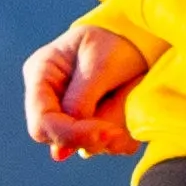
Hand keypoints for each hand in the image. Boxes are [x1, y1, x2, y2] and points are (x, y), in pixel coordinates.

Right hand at [23, 20, 150, 158]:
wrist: (143, 33)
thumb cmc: (119, 39)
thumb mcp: (101, 64)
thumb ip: (81, 101)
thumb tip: (59, 152)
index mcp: (42, 73)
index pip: (42, 122)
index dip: (71, 135)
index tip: (106, 133)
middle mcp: (49, 96)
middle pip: (61, 139)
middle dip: (93, 137)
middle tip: (119, 131)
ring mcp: (69, 111)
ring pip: (86, 146)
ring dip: (112, 134)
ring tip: (130, 106)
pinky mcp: (90, 122)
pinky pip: (104, 144)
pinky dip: (121, 136)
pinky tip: (132, 114)